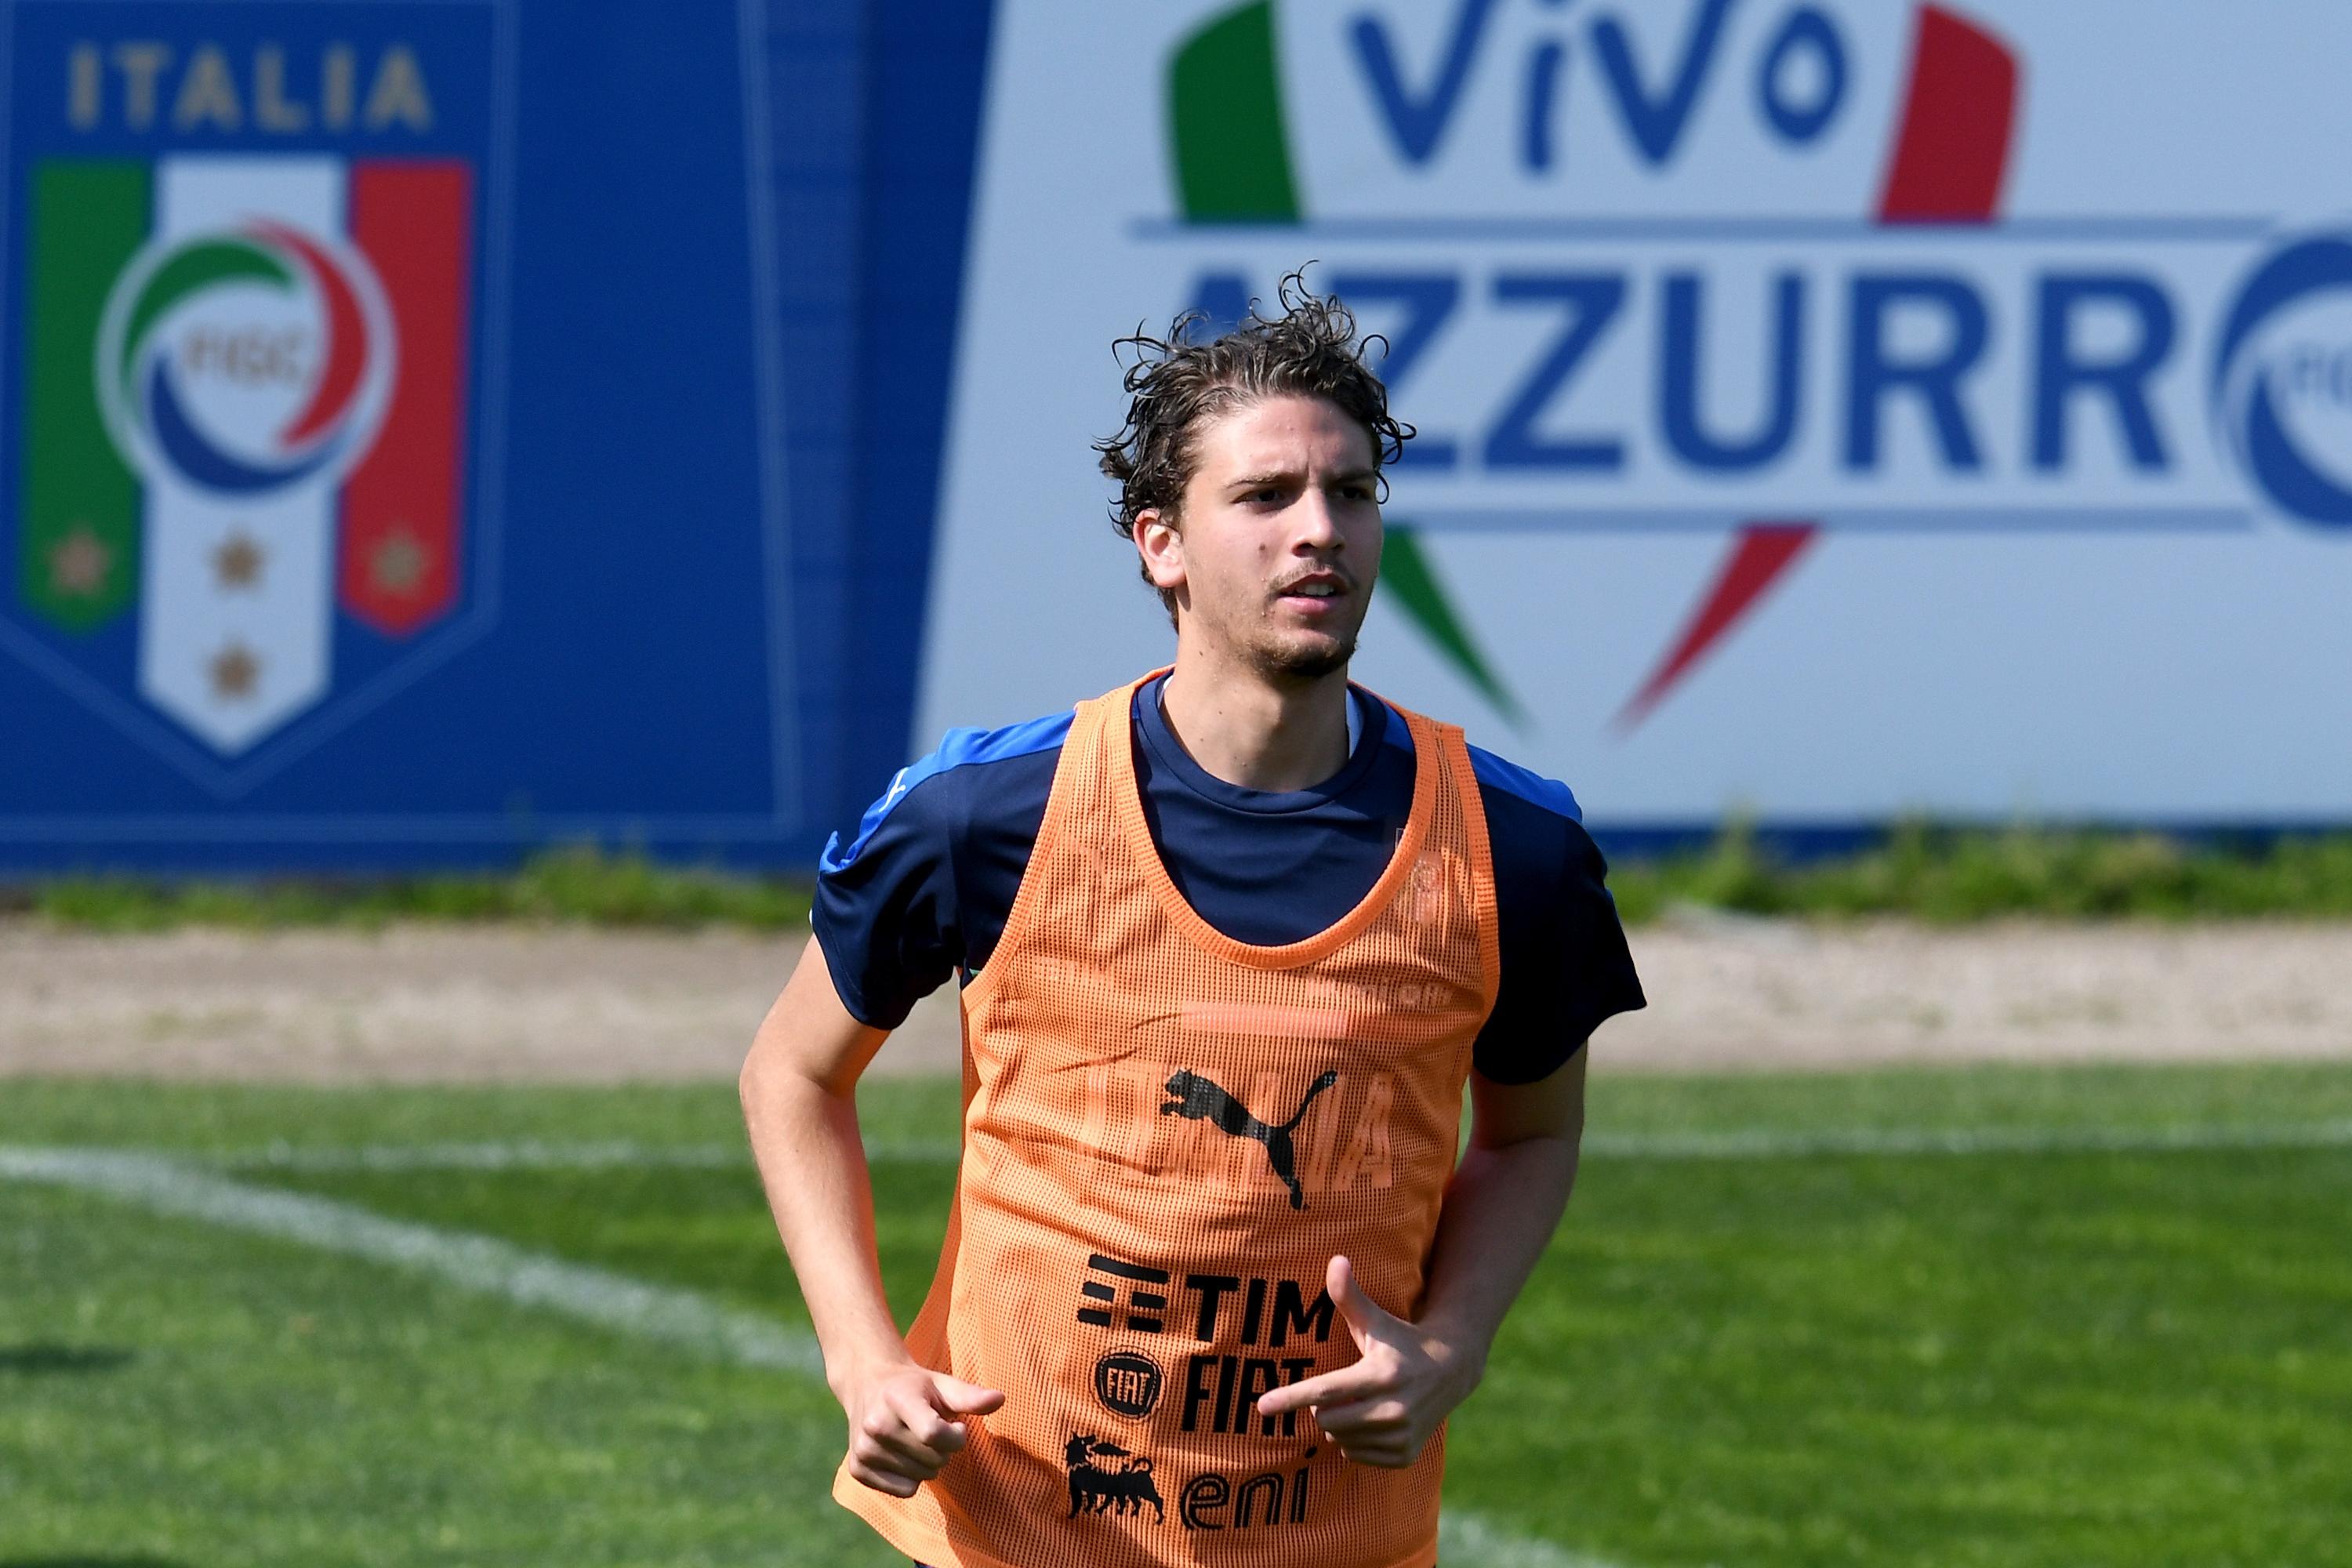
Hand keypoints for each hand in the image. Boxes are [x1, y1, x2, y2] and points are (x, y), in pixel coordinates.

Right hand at [839, 1361, 1004, 1496]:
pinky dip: (911, 1478)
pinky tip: (902, 1454)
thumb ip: (970, 1396)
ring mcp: (863, 1449)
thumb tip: (1000, 1399)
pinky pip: (904, 1491)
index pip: (934, 1434)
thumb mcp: (941, 1384)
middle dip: (943, 1449)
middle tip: (930, 1429)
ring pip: (921, 1477)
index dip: (956, 1437)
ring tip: (914, 1439)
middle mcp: (875, 1425)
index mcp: (897, 1398)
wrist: (867, 1384)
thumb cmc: (912, 1386)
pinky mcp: (857, 1470)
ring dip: (928, 1463)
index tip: (956, 1426)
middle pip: (933, 1458)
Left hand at [1254, 1255, 1483, 1467]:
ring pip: (1339, 1439)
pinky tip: (1372, 1421)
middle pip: (1326, 1419)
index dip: (1290, 1397)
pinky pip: (1354, 1456)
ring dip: (1339, 1424)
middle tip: (1343, 1389)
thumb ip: (1350, 1296)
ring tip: (1361, 1403)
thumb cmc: (1400, 1341)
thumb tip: (1336, 1260)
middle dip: (1323, 1406)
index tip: (1261, 1406)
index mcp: (1381, 1374)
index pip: (1326, 1390)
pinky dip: (1354, 1441)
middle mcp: (1394, 1408)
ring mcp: (1401, 1435)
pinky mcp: (1405, 1455)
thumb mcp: (1376, 1320)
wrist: (1451, 1371)